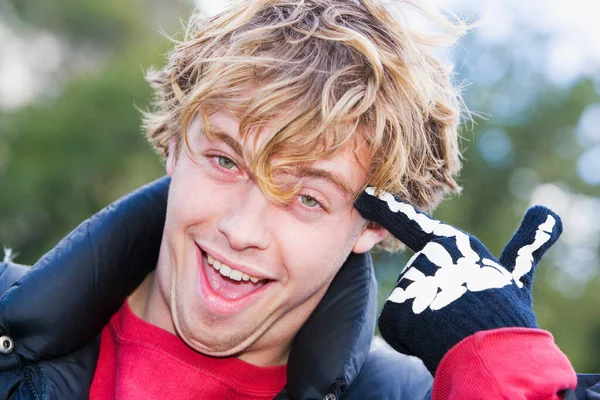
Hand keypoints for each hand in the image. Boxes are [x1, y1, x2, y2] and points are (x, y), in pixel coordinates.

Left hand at [354, 187, 561, 374]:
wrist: (496, 353)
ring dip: (425, 321)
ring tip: (450, 327)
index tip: (365, 197)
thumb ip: (526, 245)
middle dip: (433, 303)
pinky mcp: (395, 309)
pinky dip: (412, 339)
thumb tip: (549, 213)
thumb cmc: (507, 314)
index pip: (410, 223)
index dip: (386, 210)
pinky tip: (434, 341)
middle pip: (418, 282)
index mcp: (450, 242)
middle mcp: (424, 255)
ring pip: (410, 306)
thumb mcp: (516, 276)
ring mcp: (409, 281)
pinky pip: (399, 329)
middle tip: (459, 315)